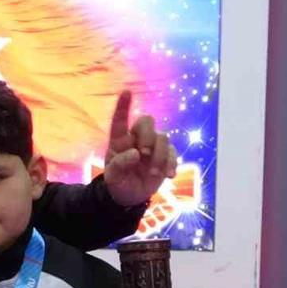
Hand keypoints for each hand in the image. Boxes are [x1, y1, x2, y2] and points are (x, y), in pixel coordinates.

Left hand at [103, 91, 176, 206]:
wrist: (130, 196)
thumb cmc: (118, 181)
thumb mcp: (113, 177)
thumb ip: (120, 164)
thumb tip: (135, 154)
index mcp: (120, 141)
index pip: (120, 121)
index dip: (123, 106)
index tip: (126, 92)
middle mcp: (137, 139)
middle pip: (147, 121)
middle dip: (148, 136)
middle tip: (144, 154)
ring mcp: (153, 146)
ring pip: (163, 138)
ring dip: (159, 156)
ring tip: (152, 173)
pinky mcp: (165, 156)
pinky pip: (174, 153)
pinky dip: (171, 164)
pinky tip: (168, 175)